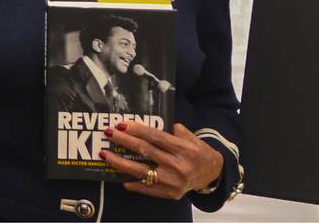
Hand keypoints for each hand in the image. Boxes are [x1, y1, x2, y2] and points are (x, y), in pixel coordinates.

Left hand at [100, 121, 223, 199]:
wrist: (212, 175)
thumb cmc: (198, 153)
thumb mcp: (192, 138)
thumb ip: (174, 131)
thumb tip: (152, 125)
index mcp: (184, 149)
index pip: (156, 137)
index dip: (138, 130)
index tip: (122, 124)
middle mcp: (178, 166)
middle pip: (146, 151)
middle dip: (125, 141)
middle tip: (109, 133)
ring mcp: (173, 182)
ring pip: (142, 171)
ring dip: (121, 163)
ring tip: (105, 155)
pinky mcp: (170, 194)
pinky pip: (148, 188)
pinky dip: (133, 183)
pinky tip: (121, 179)